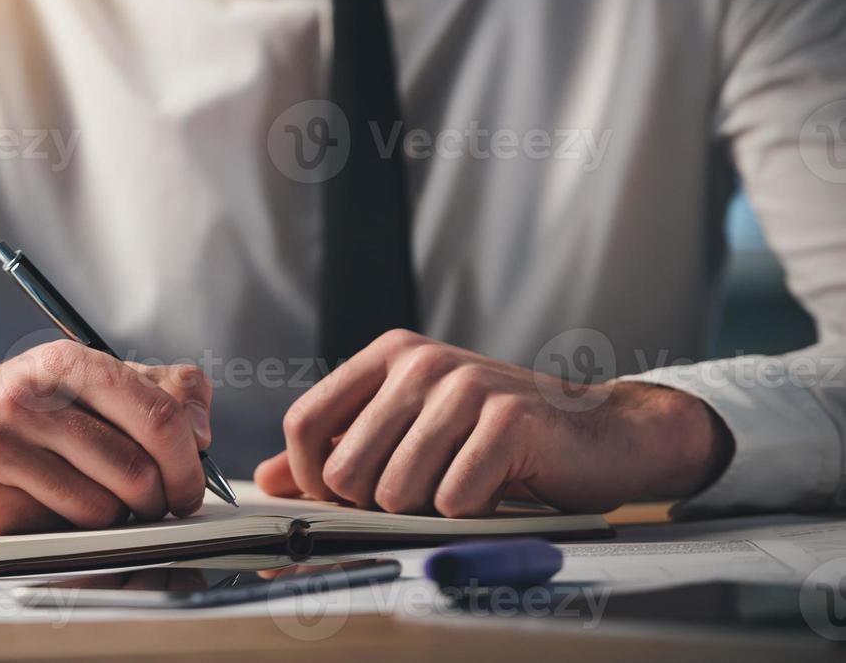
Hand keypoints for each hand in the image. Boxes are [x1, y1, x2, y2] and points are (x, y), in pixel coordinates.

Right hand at [0, 342, 212, 533]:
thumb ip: (164, 391)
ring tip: (92, 496)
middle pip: (135, 471)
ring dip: (112, 517)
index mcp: (64, 361)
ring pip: (100, 511)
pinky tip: (48, 505)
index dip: (188, 460)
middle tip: (155, 502)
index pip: (157, 415)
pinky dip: (67, 530)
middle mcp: (25, 398)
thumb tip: (201, 431)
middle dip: (159, 498)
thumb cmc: (34, 413)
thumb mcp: (94, 382)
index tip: (191, 483)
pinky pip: (55, 533)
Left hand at [255, 330, 730, 515]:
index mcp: (388, 354)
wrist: (597, 431)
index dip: (309, 476)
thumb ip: (337, 449)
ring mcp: (465, 385)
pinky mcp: (509, 419)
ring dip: (425, 509)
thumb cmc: (494, 435)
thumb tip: (267, 479)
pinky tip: (492, 489)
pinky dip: (468, 511)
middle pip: (343, 467)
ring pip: (394, 490)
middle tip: (419, 493)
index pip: (304, 421)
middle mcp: (421, 360)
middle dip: (373, 503)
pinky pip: (452, 498)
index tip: (336, 500)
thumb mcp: (408, 429)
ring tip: (458, 486)